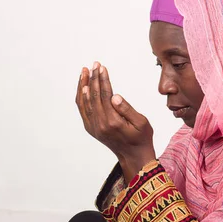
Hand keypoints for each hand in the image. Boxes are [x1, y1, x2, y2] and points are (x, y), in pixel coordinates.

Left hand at [75, 61, 155, 181]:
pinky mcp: (91, 128)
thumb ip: (127, 109)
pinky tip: (83, 86)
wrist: (133, 156)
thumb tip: (114, 96)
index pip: (104, 95)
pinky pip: (83, 109)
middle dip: (93, 78)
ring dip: (83, 85)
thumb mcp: (141, 123)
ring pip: (84, 102)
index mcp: (112, 122)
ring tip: (84, 71)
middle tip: (94, 64)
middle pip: (93, 96)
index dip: (103, 79)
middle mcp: (100, 124)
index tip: (102, 67)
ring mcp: (93, 127)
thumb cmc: (141, 138)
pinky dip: (81, 96)